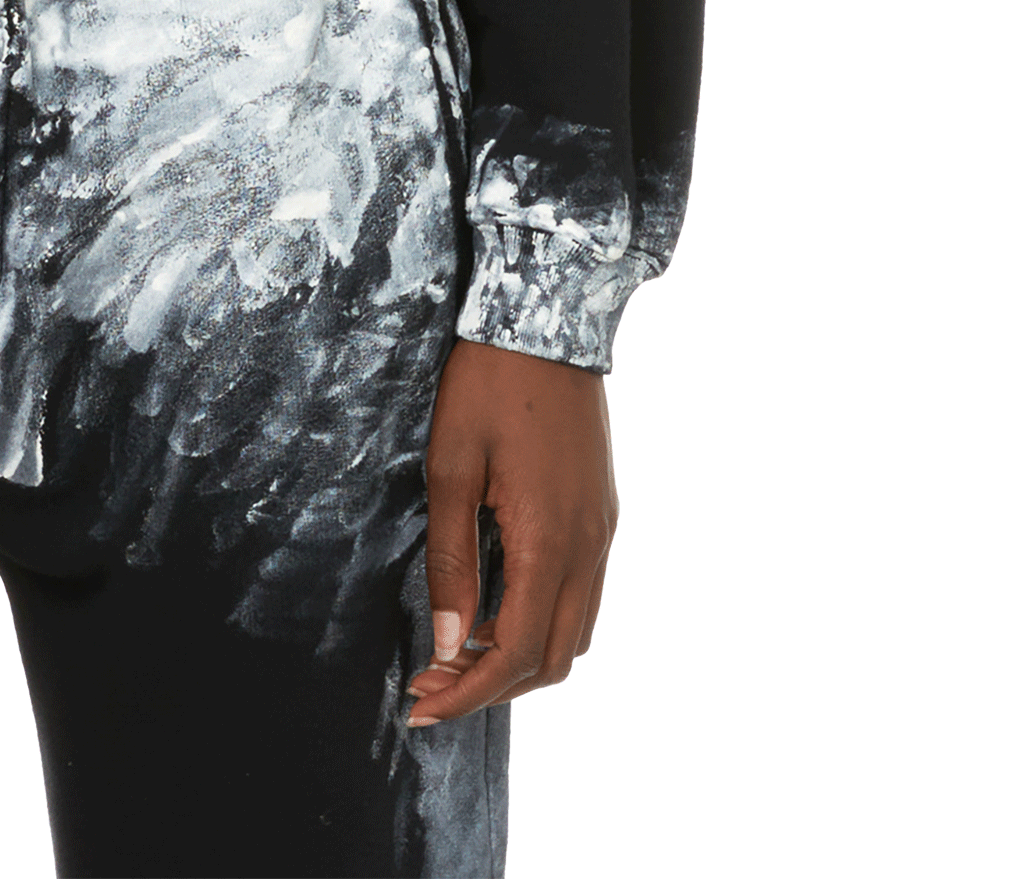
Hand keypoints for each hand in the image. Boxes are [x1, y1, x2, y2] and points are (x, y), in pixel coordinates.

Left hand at [406, 338, 617, 727]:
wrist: (547, 318)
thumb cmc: (489, 385)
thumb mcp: (451, 467)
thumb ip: (453, 561)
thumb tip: (450, 645)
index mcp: (551, 541)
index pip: (517, 653)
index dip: (469, 692)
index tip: (421, 705)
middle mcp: (589, 549)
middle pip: (553, 659)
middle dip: (492, 685)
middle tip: (431, 683)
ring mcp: (602, 533)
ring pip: (573, 634)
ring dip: (519, 658)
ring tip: (458, 653)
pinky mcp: (602, 516)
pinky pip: (581, 598)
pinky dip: (541, 623)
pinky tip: (495, 610)